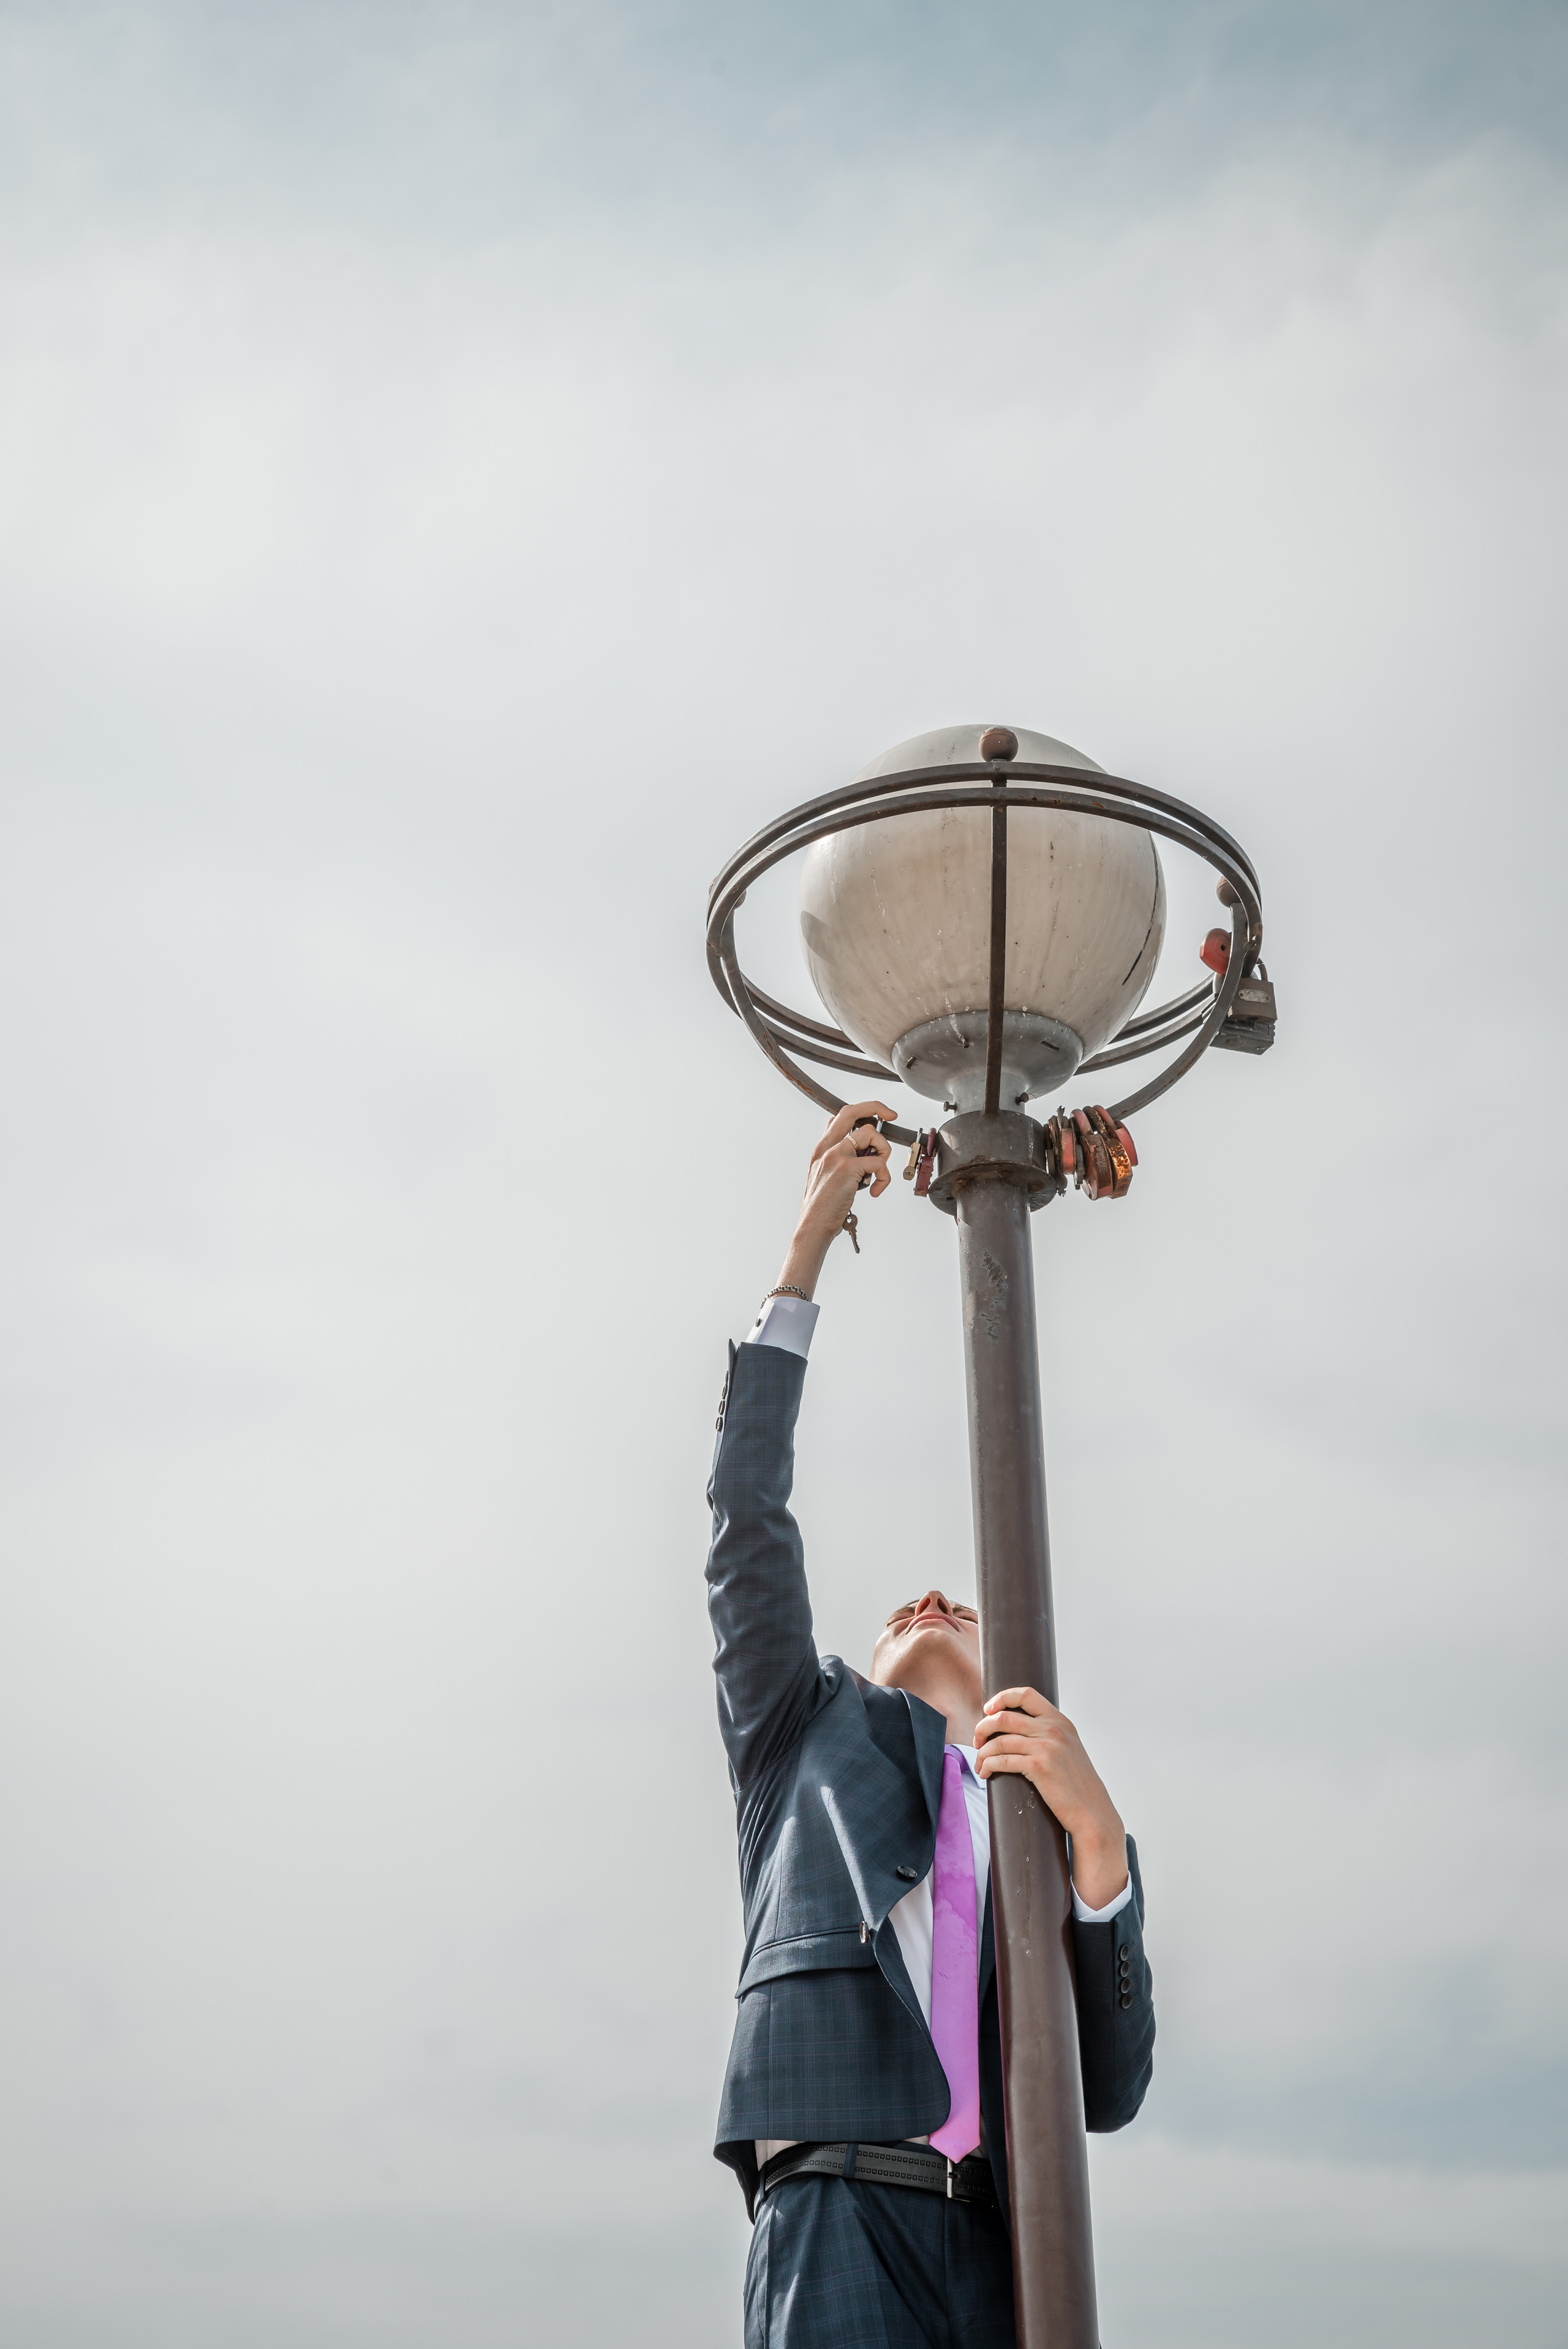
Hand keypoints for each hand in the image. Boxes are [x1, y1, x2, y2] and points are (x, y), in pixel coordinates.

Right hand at [770, 1100, 895, 1298]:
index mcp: (821, 1148)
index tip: (880, 1115)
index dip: (862, 1110)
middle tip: (892, 1116)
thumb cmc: (822, 1207)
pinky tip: (875, 1191)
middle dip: (876, 1107)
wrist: (812, 1225)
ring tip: (878, 1174)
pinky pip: (879, 1163)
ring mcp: (836, 1155)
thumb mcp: (825, 1176)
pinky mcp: (847, 1168)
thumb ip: (840, 1161)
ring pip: (871, 1134)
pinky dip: (884, 1178)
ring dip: (884, 1151)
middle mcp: (827, 1147)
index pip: (840, 1116)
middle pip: (852, 1111)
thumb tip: (864, 1154)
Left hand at [973, 1686, 1128, 1910]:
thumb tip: (1020, 1731)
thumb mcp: (1070, 1750)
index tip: (988, 1710)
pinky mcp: (1039, 1767)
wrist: (1092, 1813)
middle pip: (1004, 1717)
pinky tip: (985, 1773)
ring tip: (979, 1764)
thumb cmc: (1077, 1786)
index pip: (1026, 1694)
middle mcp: (1054, 1730)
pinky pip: (1002, 1760)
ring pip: (999, 1740)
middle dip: (983, 1728)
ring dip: (982, 1752)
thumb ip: (1051, 1735)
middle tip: (977, 1742)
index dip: (1002, 1698)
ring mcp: (1047, 1747)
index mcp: (1061, 1722)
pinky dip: (987, 1765)